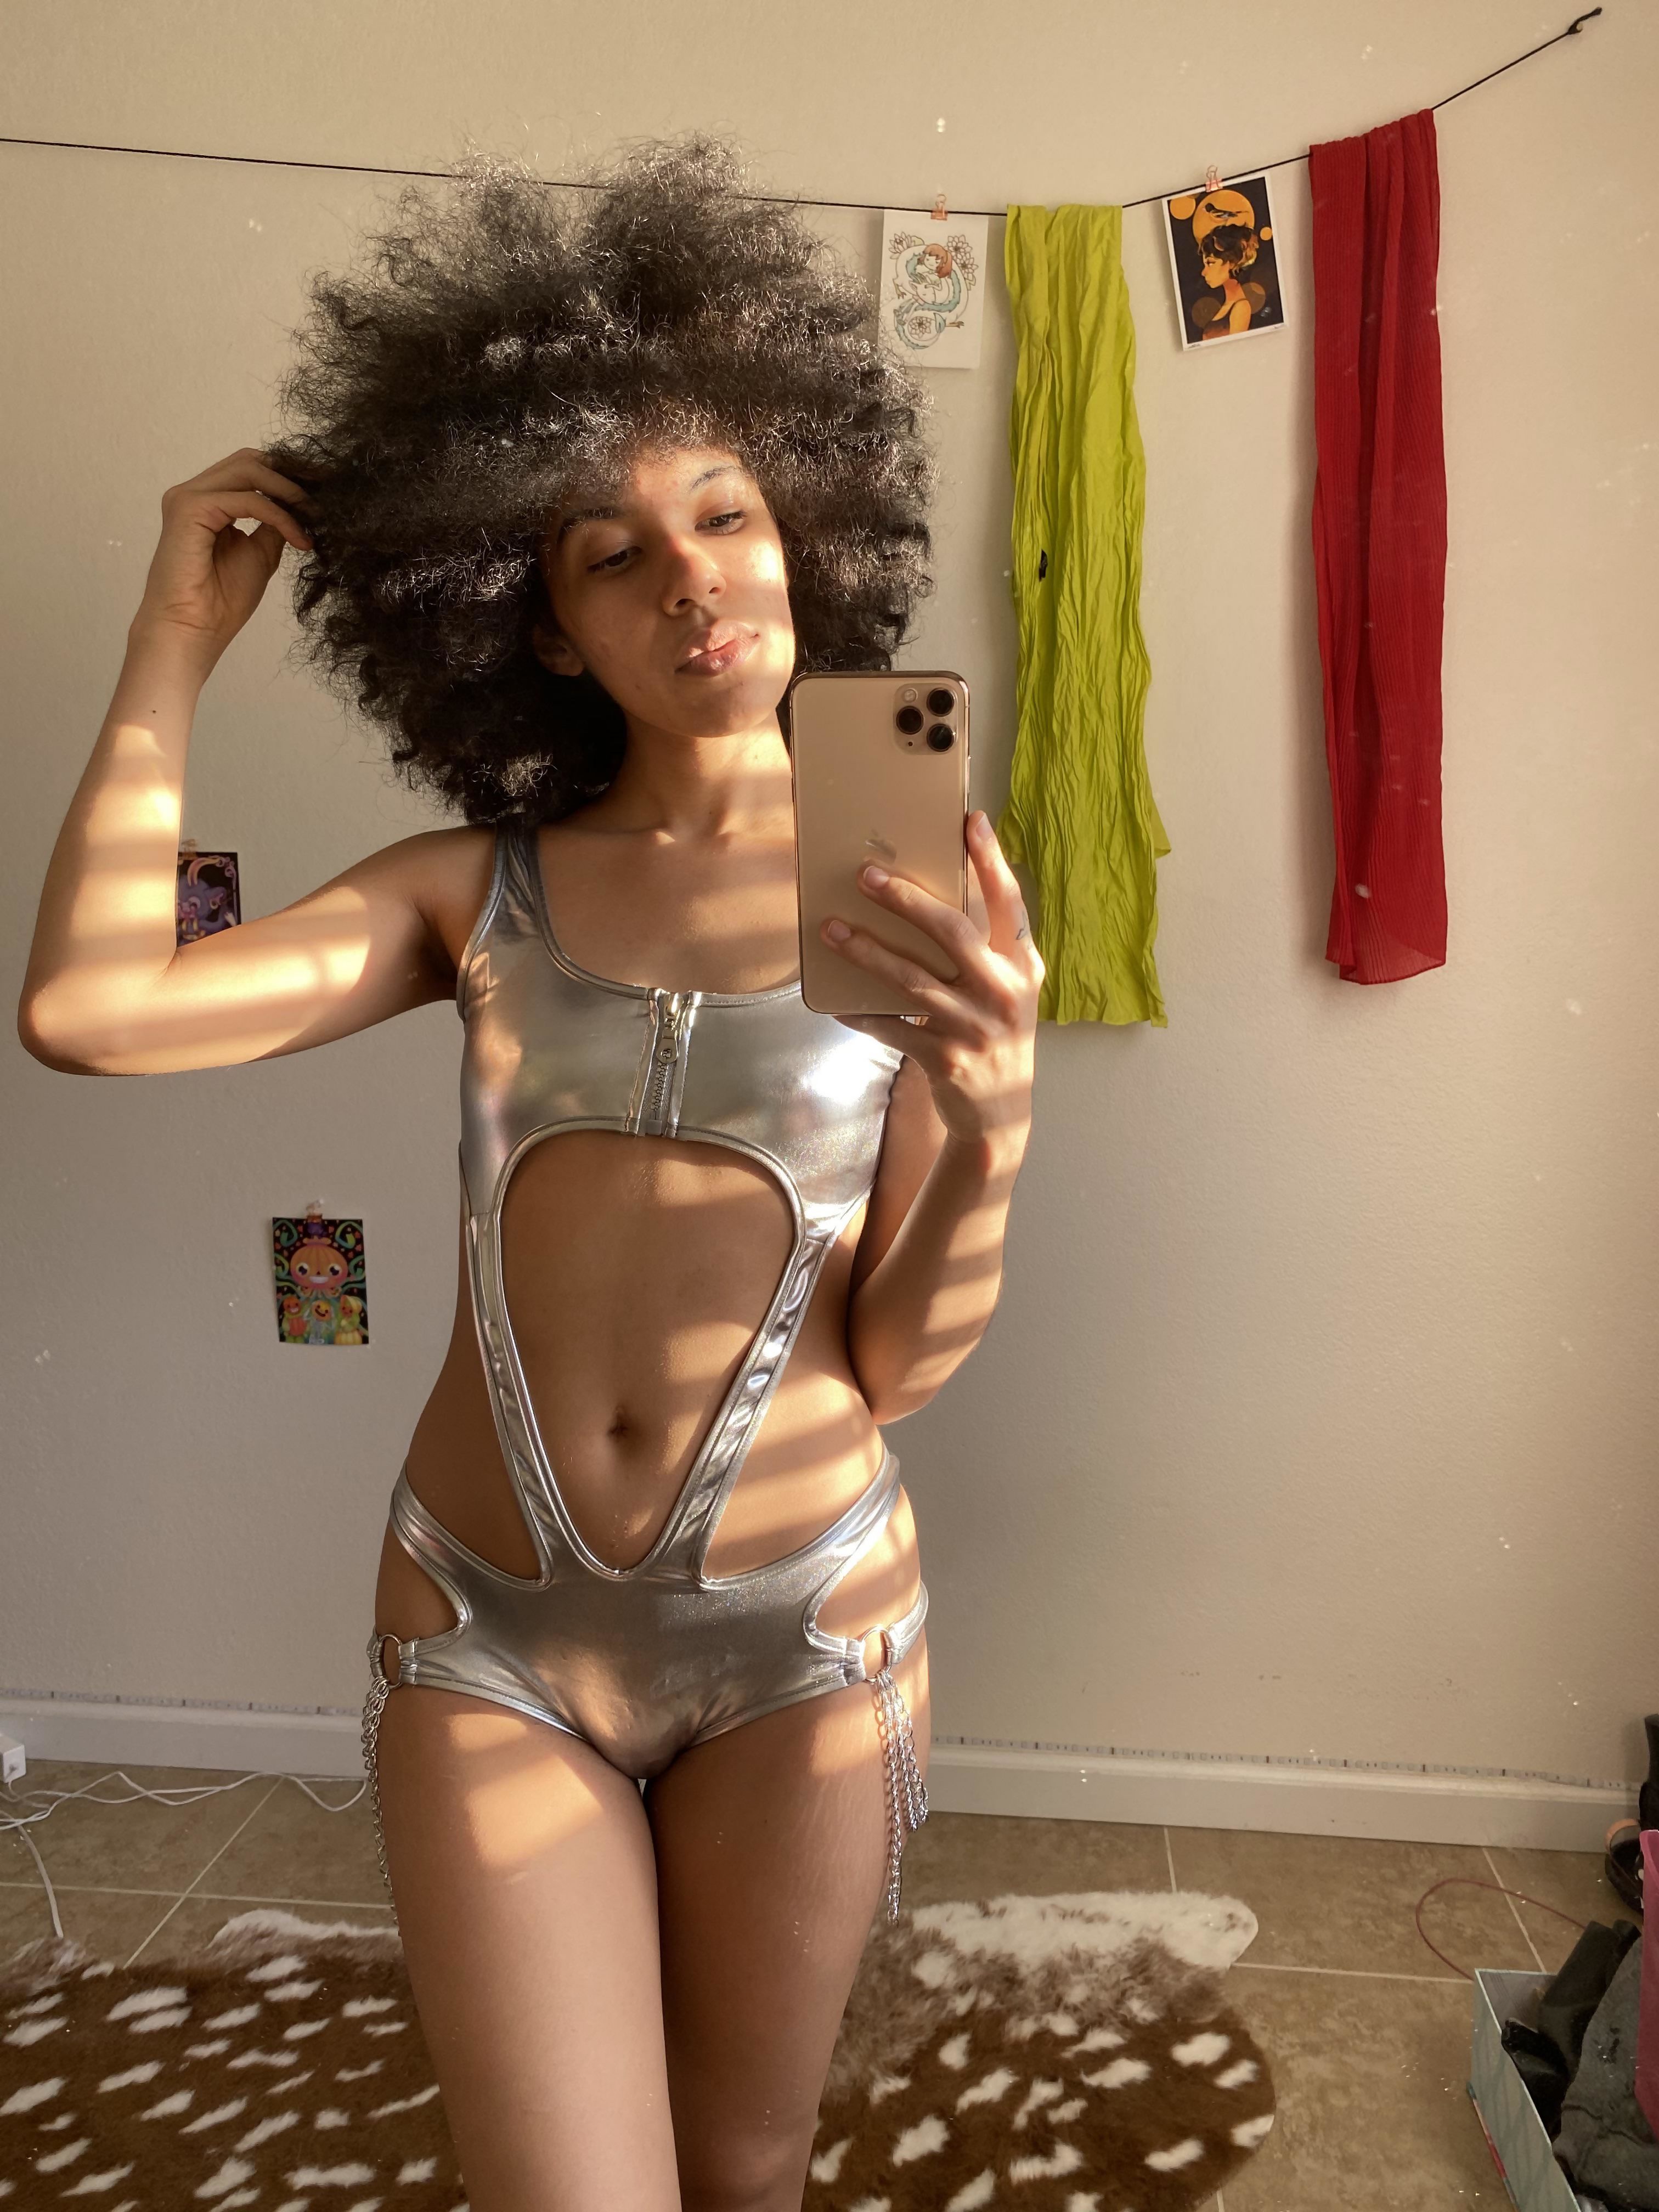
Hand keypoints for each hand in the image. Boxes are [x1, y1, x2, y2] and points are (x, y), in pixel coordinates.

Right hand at [130, 446, 313, 668]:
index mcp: (209, 501)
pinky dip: (280, 515)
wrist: (193, 631)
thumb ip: (274, 524)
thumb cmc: (221, 602)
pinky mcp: (190, 508)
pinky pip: (248, 500)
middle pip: (250, 460)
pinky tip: (299, 538)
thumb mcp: (261, 553)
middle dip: (293, 474)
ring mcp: (189, 496)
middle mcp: (194, 492)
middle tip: (328, 493)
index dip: (290, 475)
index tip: (327, 490)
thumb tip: (301, 506)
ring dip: (289, 490)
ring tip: (316, 515)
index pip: (252, 469)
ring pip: (249, 470)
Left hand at [822, 811, 1041, 1149]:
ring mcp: (974, 1027)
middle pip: (952, 932)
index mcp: (1022, 965)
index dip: (991, 861)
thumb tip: (941, 893)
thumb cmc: (997, 1034)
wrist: (1000, 1113)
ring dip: (868, 952)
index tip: (970, 821)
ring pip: (912, 980)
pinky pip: (893, 1029)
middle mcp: (1003, 991)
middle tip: (866, 874)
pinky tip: (836, 1001)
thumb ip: (991, 946)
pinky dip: (862, 1014)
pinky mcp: (946, 1058)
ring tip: (832, 929)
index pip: (1008, 903)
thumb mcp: (1010, 988)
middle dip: (906, 900)